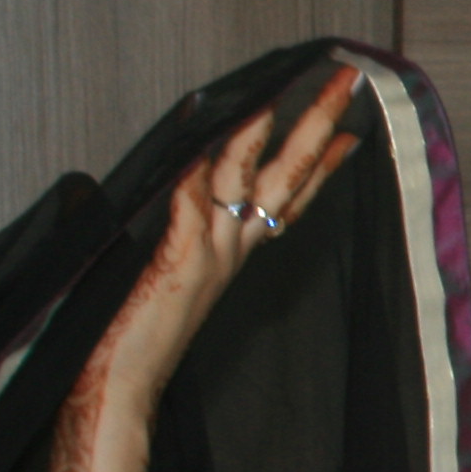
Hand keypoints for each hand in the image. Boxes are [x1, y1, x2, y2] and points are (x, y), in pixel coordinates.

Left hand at [74, 69, 364, 430]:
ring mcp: (209, 254)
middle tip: (345, 86)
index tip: (349, 132)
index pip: (289, 197)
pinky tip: (202, 144)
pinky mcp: (176, 263)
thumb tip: (166, 188)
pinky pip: (190, 209)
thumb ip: (179, 235)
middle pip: (286, 177)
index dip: (322, 164)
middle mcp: (230, 248)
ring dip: (257, 137)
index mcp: (232, 252)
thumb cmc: (137, 334)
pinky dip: (197, 176)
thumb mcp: (170, 275)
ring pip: (242, 183)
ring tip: (274, 97)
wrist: (121, 385)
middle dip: (316, 126)